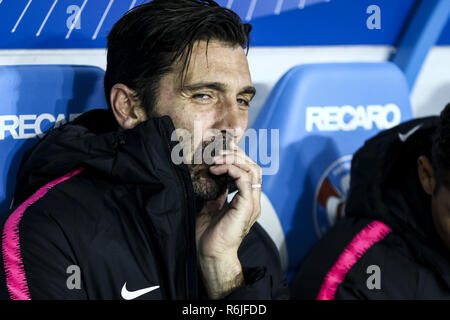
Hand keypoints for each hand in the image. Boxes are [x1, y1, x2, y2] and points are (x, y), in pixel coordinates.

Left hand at [195, 142, 261, 298]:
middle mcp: (253, 200)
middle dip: (236, 154)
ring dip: (233, 159)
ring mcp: (252, 203)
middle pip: (253, 167)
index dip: (237, 157)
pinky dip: (232, 169)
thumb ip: (219, 192)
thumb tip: (216, 177)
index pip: (249, 171)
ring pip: (252, 170)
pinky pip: (245, 179)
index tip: (221, 149)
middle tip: (217, 150)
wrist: (210, 254)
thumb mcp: (213, 207)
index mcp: (247, 200)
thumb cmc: (209, 235)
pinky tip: (217, 168)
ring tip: (215, 158)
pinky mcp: (247, 206)